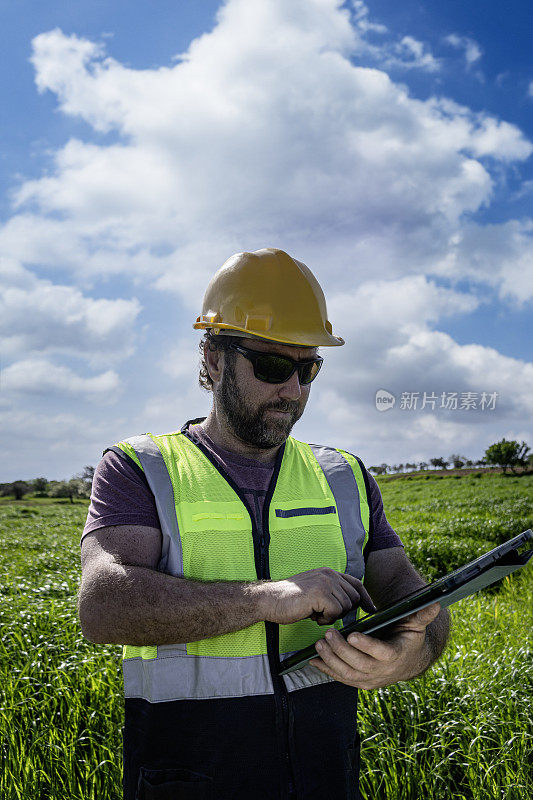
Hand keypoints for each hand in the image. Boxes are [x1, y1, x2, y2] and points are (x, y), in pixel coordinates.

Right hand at [262, 568, 375, 625]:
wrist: (269, 600)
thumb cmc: (291, 600)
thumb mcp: (315, 591)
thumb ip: (332, 593)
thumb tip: (352, 605)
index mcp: (329, 572)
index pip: (356, 583)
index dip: (366, 598)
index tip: (372, 610)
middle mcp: (329, 574)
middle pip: (353, 598)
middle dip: (344, 611)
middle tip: (324, 614)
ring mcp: (324, 582)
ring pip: (346, 606)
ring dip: (333, 616)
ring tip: (316, 614)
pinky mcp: (320, 593)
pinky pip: (335, 612)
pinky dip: (326, 619)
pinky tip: (313, 616)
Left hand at [309, 602, 441, 688]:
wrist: (408, 661)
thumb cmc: (408, 637)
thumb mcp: (416, 624)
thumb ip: (422, 614)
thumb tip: (436, 603)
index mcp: (396, 654)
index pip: (382, 653)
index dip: (367, 646)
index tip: (352, 635)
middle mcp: (383, 671)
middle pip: (360, 665)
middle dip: (342, 650)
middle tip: (328, 634)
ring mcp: (371, 679)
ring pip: (348, 674)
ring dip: (331, 660)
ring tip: (319, 645)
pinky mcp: (361, 682)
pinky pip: (342, 679)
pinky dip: (327, 670)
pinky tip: (315, 660)